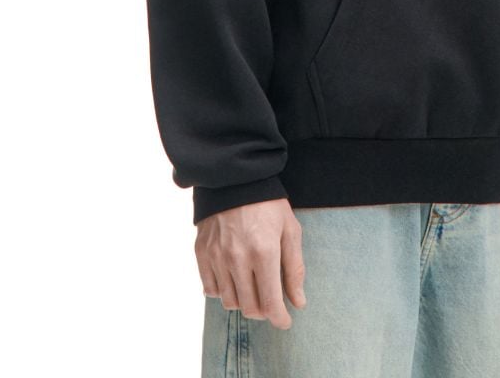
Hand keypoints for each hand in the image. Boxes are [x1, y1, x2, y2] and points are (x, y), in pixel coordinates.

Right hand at [195, 198, 307, 329]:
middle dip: (263, 311)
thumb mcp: (290, 230)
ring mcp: (217, 256)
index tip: (285, 321)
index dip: (280, 318)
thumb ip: (294, 268)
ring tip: (252, 287)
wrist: (234, 178)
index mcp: (264, 252)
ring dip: (243, 302)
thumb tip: (298, 302)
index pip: (270, 302)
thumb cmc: (268, 204)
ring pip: (229, 301)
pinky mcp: (202, 252)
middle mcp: (238, 258)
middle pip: (249, 307)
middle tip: (270, 302)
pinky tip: (233, 279)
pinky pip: (210, 289)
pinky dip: (223, 291)